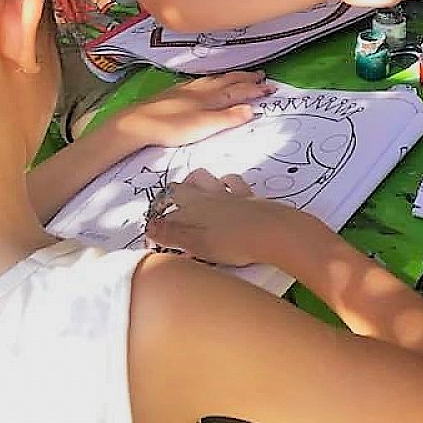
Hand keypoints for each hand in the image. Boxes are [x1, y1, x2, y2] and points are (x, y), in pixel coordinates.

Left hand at [105, 72, 272, 150]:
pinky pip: (202, 80)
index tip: (271, 87)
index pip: (239, 91)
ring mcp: (187, 89)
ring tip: (241, 75)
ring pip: (216, 79)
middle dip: (247, 79)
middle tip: (262, 76)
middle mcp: (202, 89)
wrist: (138, 123)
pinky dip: (213, 78)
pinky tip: (208, 80)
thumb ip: (228, 118)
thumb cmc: (172, 127)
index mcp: (211, 97)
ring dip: (232, 77)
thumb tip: (252, 108)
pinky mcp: (175, 92)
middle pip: (229, 81)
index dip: (256, 89)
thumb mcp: (204, 126)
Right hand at [146, 169, 314, 266]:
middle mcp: (207, 197)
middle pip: (182, 189)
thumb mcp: (198, 243)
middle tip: (166, 207)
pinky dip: (225, 182)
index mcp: (192, 209)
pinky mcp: (248, 196)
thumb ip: (173, 234)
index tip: (154, 238)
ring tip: (190, 190)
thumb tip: (149, 227)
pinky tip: (225, 187)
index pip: (166, 215)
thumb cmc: (234, 241)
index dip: (157, 226)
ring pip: (205, 178)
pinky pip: (232, 182)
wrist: (273, 231)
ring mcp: (228, 194)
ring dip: (194, 182)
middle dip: (170, 196)